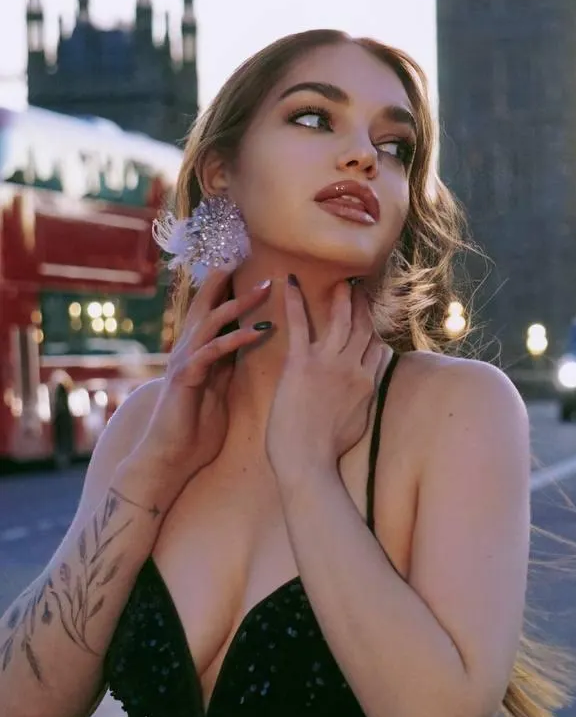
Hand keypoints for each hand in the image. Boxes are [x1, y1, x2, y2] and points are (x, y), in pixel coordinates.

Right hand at [136, 268, 272, 481]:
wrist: (171, 459)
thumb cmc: (195, 430)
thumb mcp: (219, 392)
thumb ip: (228, 367)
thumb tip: (246, 345)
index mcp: (198, 353)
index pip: (215, 314)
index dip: (229, 290)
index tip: (252, 268)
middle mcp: (188, 351)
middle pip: (207, 306)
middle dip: (227, 282)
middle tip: (249, 257)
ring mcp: (185, 362)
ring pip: (211, 322)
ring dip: (238, 303)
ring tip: (264, 288)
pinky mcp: (185, 378)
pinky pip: (213, 353)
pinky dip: (235, 340)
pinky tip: (257, 331)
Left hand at [265, 278, 385, 483]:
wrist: (307, 460)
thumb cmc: (326, 450)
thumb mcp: (357, 424)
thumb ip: (362, 401)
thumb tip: (364, 391)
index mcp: (366, 384)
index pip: (375, 350)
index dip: (373, 332)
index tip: (369, 317)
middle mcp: (352, 368)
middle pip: (362, 329)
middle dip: (361, 307)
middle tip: (358, 287)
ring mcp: (329, 363)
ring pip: (340, 321)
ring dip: (340, 298)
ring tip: (340, 281)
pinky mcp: (302, 363)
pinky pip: (299, 325)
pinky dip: (294, 301)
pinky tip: (288, 281)